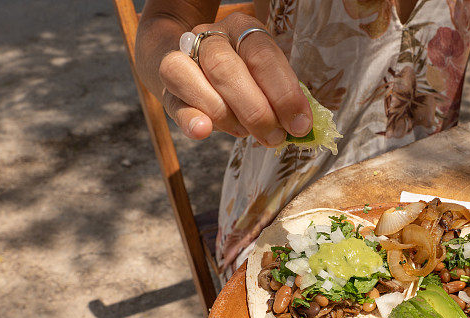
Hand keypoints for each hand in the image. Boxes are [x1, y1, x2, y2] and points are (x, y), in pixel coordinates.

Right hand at [158, 13, 312, 145]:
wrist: (196, 67)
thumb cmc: (245, 78)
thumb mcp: (266, 78)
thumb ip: (281, 98)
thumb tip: (301, 127)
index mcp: (242, 29)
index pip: (262, 54)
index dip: (284, 93)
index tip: (300, 124)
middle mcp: (210, 39)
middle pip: (225, 66)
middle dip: (255, 109)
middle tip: (274, 136)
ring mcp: (182, 61)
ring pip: (190, 77)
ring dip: (223, 113)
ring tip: (245, 133)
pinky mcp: (168, 90)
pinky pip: (174, 103)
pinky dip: (190, 119)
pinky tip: (204, 131)